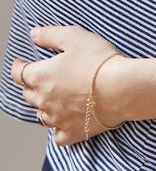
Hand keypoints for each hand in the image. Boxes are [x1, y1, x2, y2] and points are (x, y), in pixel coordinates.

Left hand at [10, 25, 130, 146]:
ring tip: (55, 98)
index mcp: (41, 76)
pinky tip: (65, 121)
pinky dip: (59, 129)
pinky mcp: (73, 132)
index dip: (19, 67)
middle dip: (32, 85)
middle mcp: (44, 100)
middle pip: (28, 94)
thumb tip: (34, 34)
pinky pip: (58, 136)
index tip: (21, 64)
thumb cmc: (99, 61)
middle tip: (42, 78)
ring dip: (44, 106)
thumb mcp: (74, 37)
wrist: (121, 88)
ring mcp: (57, 119)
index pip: (18, 73)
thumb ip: (49, 35)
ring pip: (41, 114)